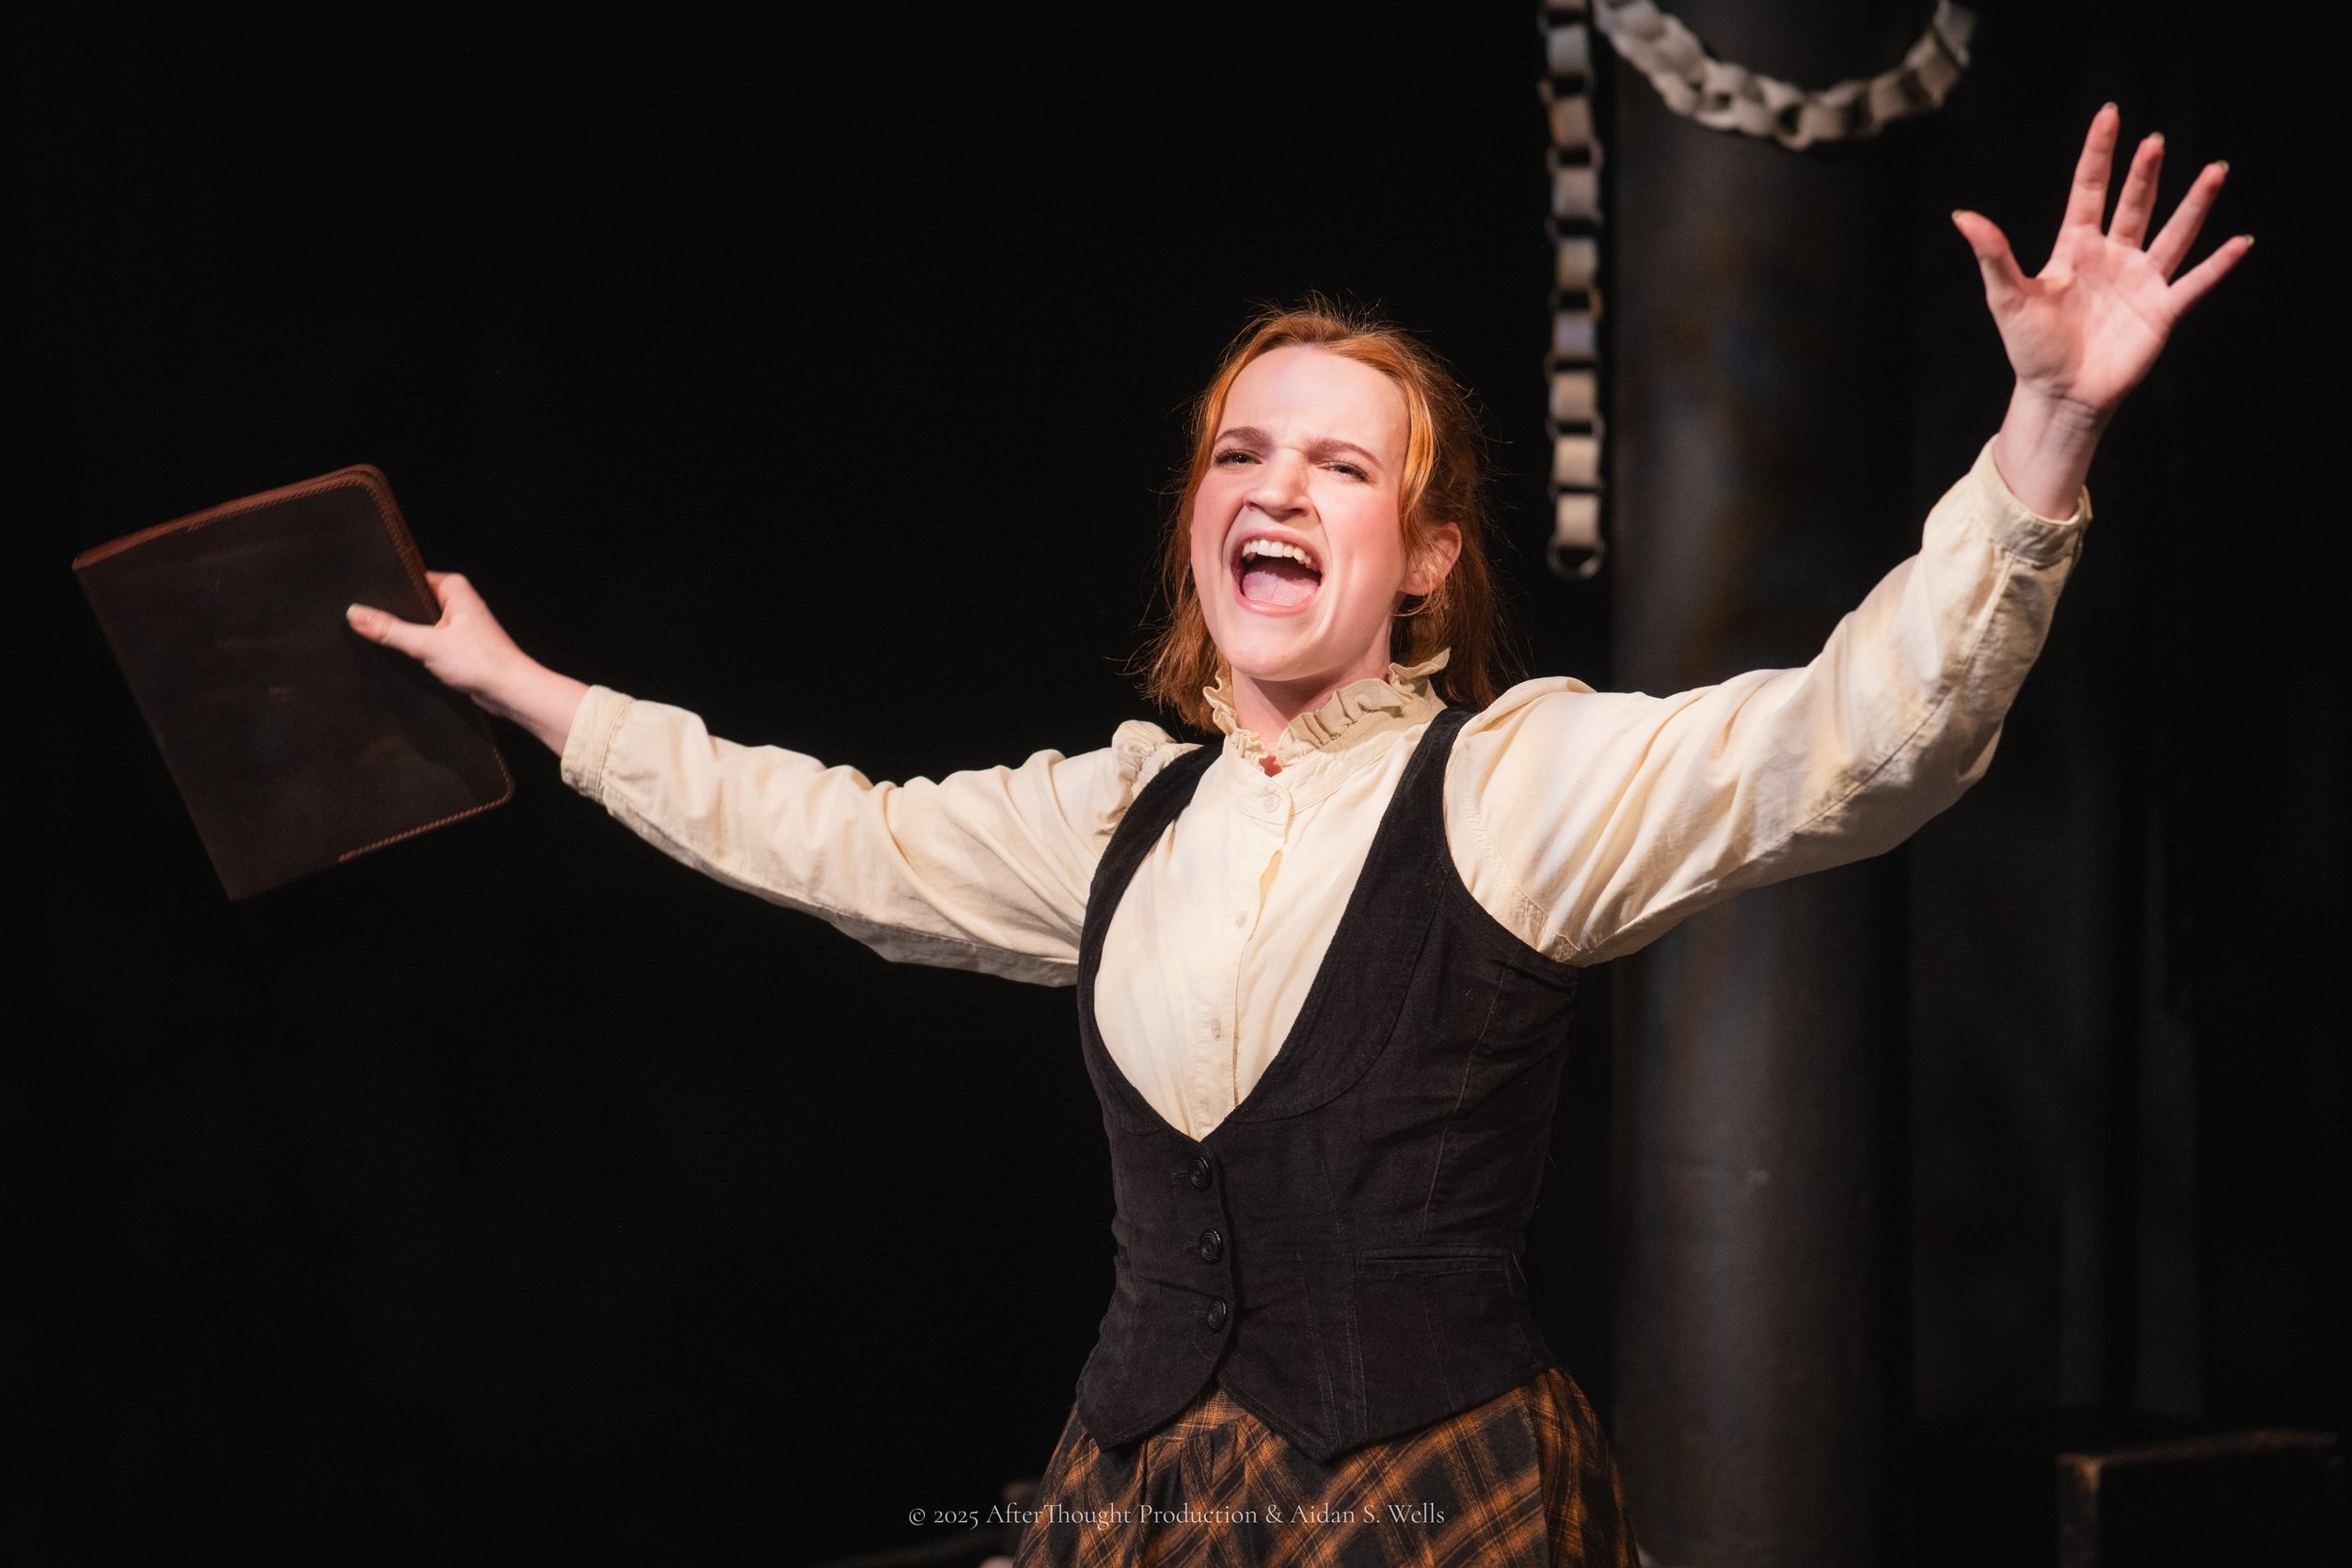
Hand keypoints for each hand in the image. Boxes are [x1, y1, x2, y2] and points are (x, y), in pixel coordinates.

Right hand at [347, 573, 587, 755]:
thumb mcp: (426, 644)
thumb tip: (356, 614)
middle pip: (412, 602)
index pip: (409, 577)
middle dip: (394, 614)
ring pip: (420, 623)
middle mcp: (458, 601)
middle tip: (369, 623)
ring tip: (386, 640)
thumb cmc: (482, 662)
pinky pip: (429, 640)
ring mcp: (459, 624)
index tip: (362, 597)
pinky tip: (405, 656)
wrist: (511, 692)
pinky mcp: (459, 645)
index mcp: (453, 587)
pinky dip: (418, 648)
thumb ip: (389, 630)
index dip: (386, 589)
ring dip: (407, 634)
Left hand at [1954, 104, 2248, 516]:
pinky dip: (2217, 265)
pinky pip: (2194, 283)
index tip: (2110, 114)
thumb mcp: (2008, 298)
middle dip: (2145, 174)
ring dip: (2195, 205)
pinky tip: (2240, 242)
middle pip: (2134, 205)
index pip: (2089, 190)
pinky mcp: (2161, 311)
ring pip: (2173, 234)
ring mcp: (2140, 282)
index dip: (2100, 153)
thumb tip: (1962, 216)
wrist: (2059, 396)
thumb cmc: (2031, 348)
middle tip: (2155, 141)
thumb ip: (1993, 256)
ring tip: (2216, 170)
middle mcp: (2113, 257)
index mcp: (2075, 248)